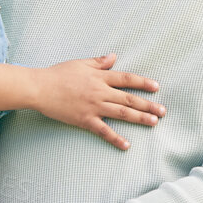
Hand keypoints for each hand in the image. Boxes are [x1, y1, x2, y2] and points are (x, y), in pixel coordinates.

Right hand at [34, 53, 164, 149]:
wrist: (39, 88)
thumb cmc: (58, 74)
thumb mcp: (80, 63)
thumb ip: (99, 62)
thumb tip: (114, 57)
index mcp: (100, 77)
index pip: (126, 79)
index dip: (143, 83)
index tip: (156, 87)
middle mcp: (100, 92)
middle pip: (129, 99)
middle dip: (148, 105)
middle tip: (163, 111)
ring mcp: (94, 107)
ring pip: (121, 113)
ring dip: (139, 118)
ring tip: (154, 122)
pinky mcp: (85, 120)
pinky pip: (103, 131)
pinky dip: (115, 138)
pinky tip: (127, 145)